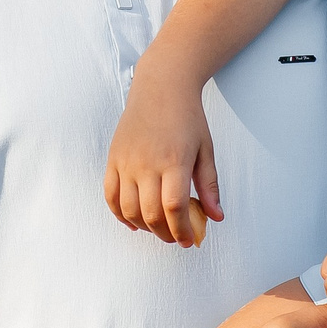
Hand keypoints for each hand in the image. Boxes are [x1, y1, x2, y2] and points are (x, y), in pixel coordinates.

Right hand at [104, 73, 220, 246]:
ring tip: (157, 228)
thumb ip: (209, 185)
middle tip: (175, 237)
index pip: (174, 207)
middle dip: (164, 233)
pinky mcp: (113, 159)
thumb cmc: (187, 118)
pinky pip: (110, 195)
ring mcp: (126, 161)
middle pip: (150, 213)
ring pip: (128, 209)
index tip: (188, 239)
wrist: (161, 87)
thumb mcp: (206, 150)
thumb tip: (216, 217)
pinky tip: (132, 222)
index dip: (181, 230)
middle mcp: (147, 163)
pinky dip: (119, 214)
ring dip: (143, 226)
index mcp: (174, 160)